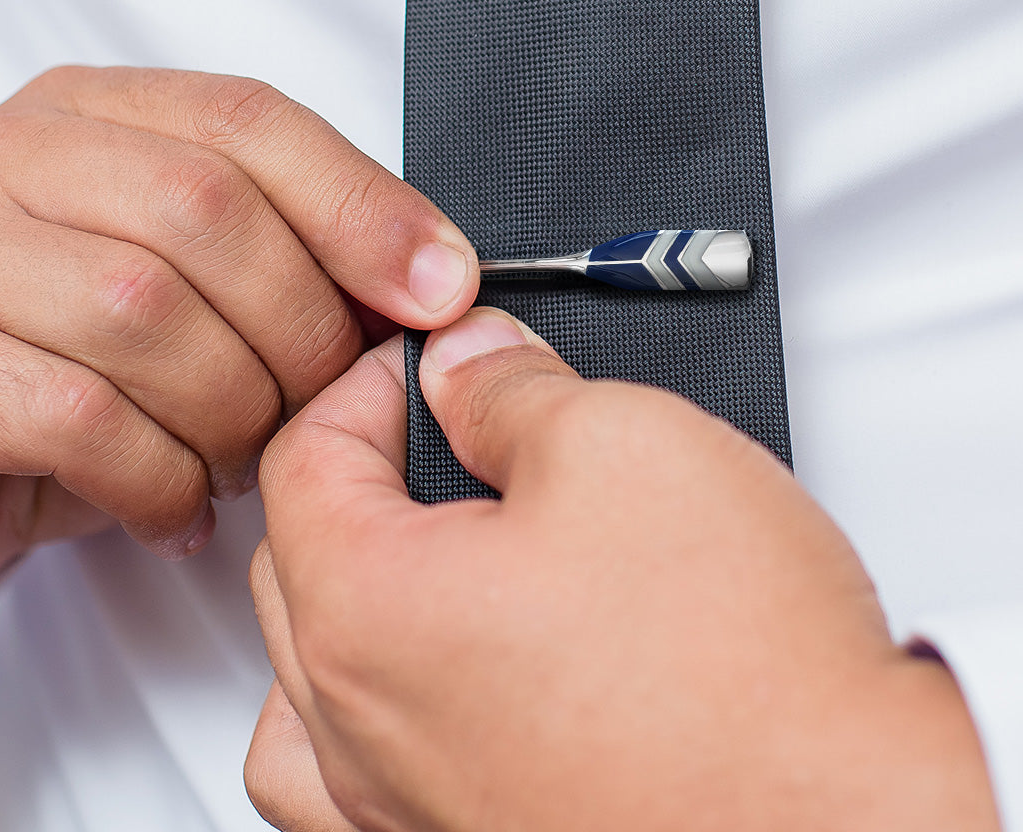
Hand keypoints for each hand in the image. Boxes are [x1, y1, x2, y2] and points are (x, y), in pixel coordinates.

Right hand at [0, 66, 476, 595]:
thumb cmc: (70, 371)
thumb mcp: (182, 291)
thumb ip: (285, 261)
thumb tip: (428, 283)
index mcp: (88, 119)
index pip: (247, 122)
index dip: (361, 208)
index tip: (439, 289)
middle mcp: (6, 160)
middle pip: (206, 209)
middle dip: (301, 329)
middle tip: (323, 411)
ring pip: (144, 312)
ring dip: (231, 414)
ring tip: (239, 463)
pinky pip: (78, 415)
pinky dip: (158, 478)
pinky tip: (177, 508)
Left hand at [248, 308, 999, 831]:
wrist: (849, 828)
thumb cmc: (740, 671)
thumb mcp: (618, 443)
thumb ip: (508, 390)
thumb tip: (464, 367)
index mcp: (365, 610)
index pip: (306, 455)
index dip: (368, 382)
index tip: (431, 362)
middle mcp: (358, 729)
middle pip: (298, 553)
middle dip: (368, 466)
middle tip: (452, 427)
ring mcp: (400, 807)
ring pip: (308, 673)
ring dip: (344, 588)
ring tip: (425, 548)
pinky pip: (351, 777)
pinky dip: (368, 706)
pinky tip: (435, 675)